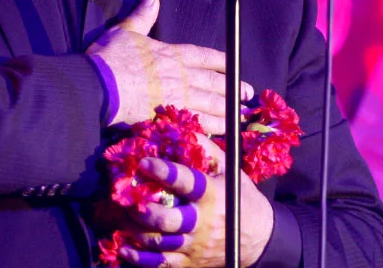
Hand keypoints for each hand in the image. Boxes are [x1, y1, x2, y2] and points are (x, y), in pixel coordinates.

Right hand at [88, 0, 253, 135]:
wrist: (99, 85)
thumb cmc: (109, 58)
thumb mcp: (125, 31)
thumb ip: (142, 17)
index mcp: (172, 55)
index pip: (204, 56)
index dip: (222, 61)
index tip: (234, 65)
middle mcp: (180, 76)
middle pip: (214, 82)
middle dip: (233, 87)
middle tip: (249, 92)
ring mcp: (178, 99)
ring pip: (211, 104)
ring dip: (228, 109)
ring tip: (240, 114)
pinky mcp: (170, 119)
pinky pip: (197, 125)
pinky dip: (211, 129)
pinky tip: (221, 133)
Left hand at [118, 157, 273, 266]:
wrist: (260, 239)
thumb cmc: (241, 199)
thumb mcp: (231, 171)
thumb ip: (208, 151)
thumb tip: (185, 129)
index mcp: (213, 195)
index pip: (186, 182)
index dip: (164, 172)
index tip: (144, 162)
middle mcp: (203, 223)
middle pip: (168, 220)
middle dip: (144, 210)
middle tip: (128, 198)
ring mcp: (195, 246)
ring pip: (160, 243)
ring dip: (137, 231)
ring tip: (123, 218)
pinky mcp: (190, 263)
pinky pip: (161, 264)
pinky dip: (140, 259)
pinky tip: (125, 249)